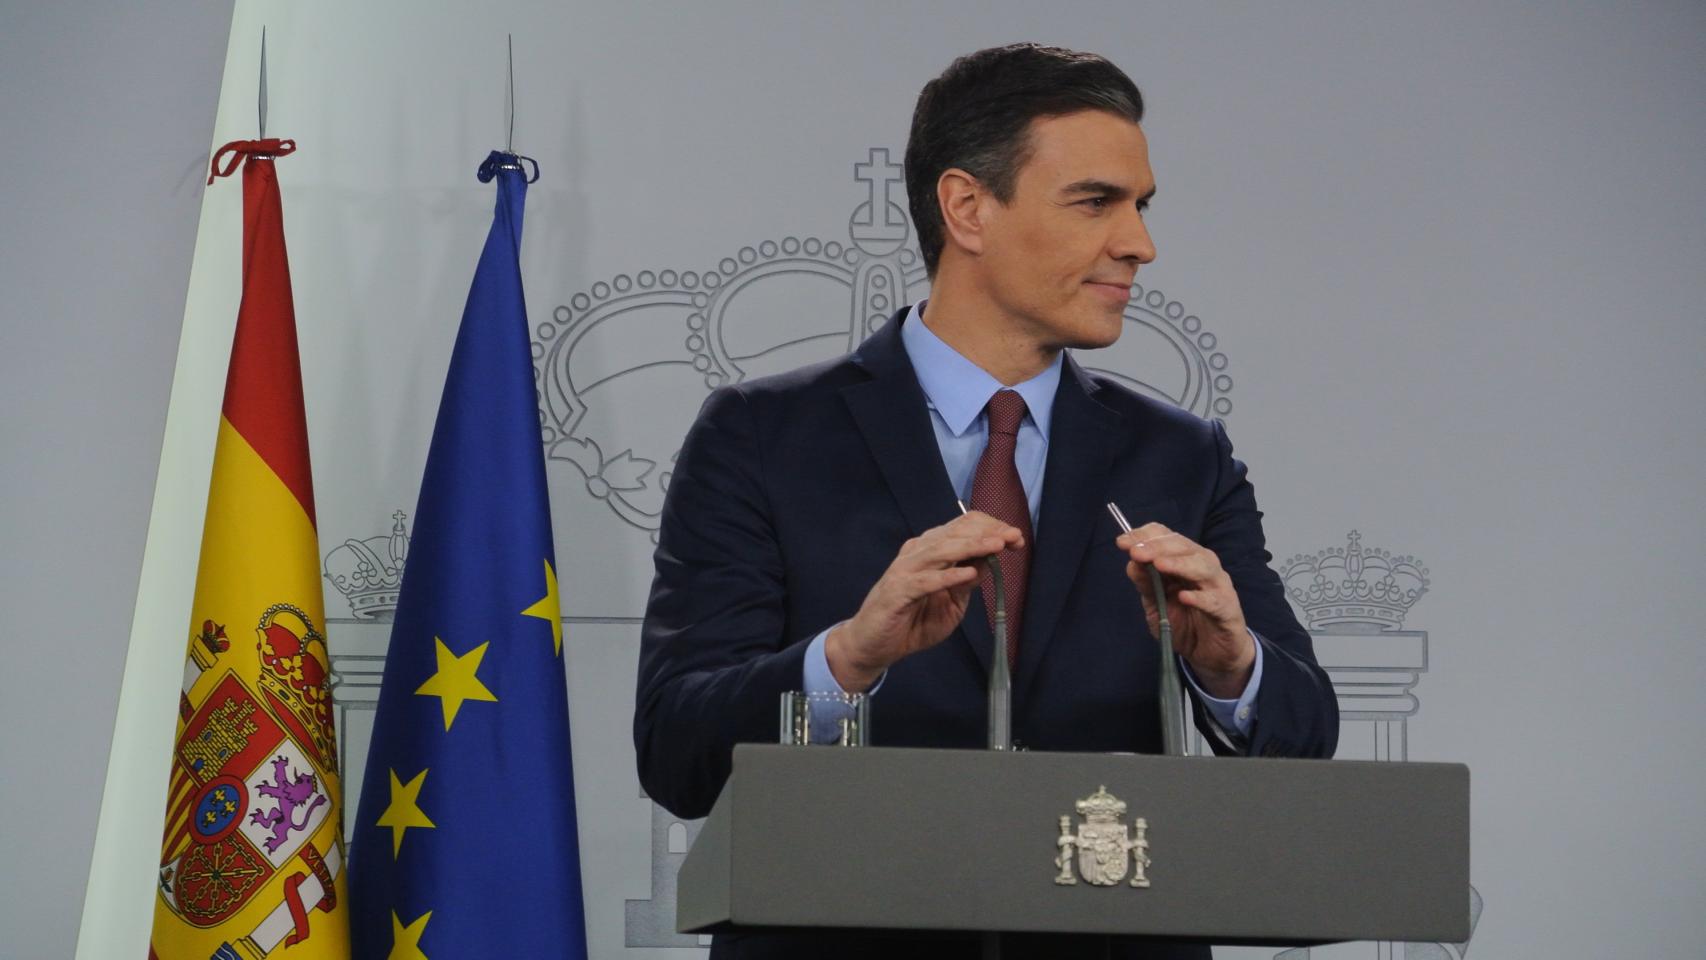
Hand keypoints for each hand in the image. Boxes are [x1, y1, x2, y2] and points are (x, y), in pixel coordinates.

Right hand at [826, 511, 1023, 690]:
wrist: (874, 645)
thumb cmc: (912, 622)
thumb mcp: (951, 603)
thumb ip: (966, 583)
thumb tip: (991, 562)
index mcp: (931, 551)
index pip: (962, 527)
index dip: (991, 528)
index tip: (1015, 538)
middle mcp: (917, 553)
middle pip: (955, 532)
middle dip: (988, 533)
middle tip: (1013, 537)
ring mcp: (905, 570)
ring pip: (941, 550)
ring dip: (972, 547)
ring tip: (997, 546)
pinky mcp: (896, 591)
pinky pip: (925, 580)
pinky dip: (948, 576)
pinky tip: (969, 574)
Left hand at [1116, 524, 1254, 698]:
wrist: (1211, 654)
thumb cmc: (1185, 623)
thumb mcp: (1156, 604)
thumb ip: (1146, 584)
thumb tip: (1131, 562)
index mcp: (1184, 560)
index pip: (1167, 537)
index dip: (1145, 536)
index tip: (1122, 542)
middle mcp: (1203, 567)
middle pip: (1185, 547)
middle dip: (1158, 547)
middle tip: (1136, 552)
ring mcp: (1219, 587)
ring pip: (1204, 566)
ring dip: (1180, 564)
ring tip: (1159, 565)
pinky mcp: (1228, 610)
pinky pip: (1215, 600)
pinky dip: (1200, 597)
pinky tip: (1184, 597)